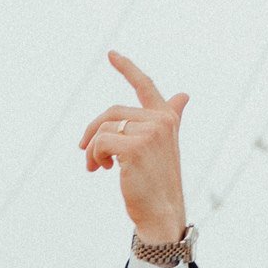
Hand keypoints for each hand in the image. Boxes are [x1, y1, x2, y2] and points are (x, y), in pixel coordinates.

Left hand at [79, 51, 188, 248]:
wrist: (162, 213)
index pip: (145, 86)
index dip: (127, 68)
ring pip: (103, 129)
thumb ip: (170, 118)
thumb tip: (183, 95)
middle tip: (85, 152)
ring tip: (98, 167)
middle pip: (111, 113)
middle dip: (93, 132)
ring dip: (92, 150)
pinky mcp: (135, 147)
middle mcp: (161, 120)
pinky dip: (94, 157)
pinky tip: (102, 170)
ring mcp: (150, 132)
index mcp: (167, 118)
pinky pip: (100, 142)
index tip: (111, 54)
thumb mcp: (164, 147)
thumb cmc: (159, 183)